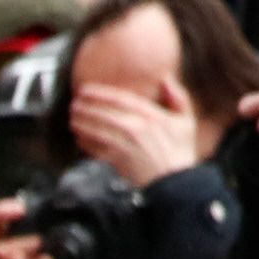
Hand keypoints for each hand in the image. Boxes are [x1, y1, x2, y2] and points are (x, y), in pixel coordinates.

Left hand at [67, 82, 197, 188]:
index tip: (85, 89)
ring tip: (72, 118)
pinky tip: (78, 137)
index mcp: (150, 115)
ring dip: (81, 123)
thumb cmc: (180, 150)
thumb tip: (166, 77)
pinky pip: (96, 148)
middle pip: (103, 113)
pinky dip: (85, 142)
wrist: (174, 181)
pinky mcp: (116, 160)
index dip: (100, 93)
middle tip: (74, 104)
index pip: (120, 99)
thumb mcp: (185, 120)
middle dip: (85, 107)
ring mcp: (124, 144)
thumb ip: (177, 97)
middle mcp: (135, 128)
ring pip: (96, 130)